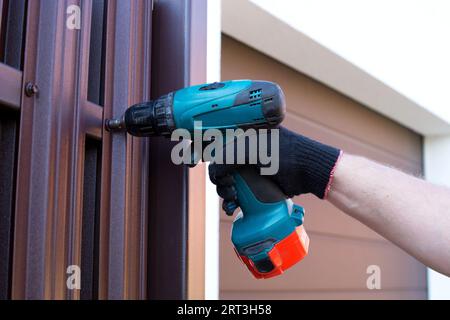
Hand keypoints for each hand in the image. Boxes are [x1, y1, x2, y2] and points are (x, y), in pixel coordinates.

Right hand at [208, 126, 340, 214]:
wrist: (309, 170)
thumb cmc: (284, 153)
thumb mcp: (252, 150)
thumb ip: (228, 156)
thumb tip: (213, 171)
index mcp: (243, 136)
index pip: (217, 148)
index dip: (212, 160)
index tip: (215, 172)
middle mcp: (245, 152)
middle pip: (220, 169)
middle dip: (220, 181)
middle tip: (228, 188)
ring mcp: (251, 170)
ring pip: (227, 183)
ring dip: (224, 193)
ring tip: (232, 198)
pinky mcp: (257, 185)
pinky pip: (238, 194)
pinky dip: (232, 201)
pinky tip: (233, 206)